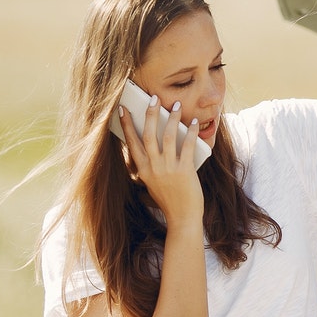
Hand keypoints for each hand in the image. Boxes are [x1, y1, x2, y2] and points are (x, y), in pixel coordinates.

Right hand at [118, 96, 204, 224]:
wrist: (182, 218)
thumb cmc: (170, 200)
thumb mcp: (154, 182)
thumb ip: (152, 165)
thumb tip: (157, 141)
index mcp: (143, 170)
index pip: (131, 142)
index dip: (126, 125)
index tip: (122, 109)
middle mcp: (153, 167)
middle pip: (148, 134)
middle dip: (150, 114)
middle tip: (153, 98)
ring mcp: (168, 168)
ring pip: (167, 136)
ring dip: (171, 118)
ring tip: (174, 105)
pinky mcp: (184, 170)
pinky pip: (186, 145)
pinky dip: (190, 132)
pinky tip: (193, 122)